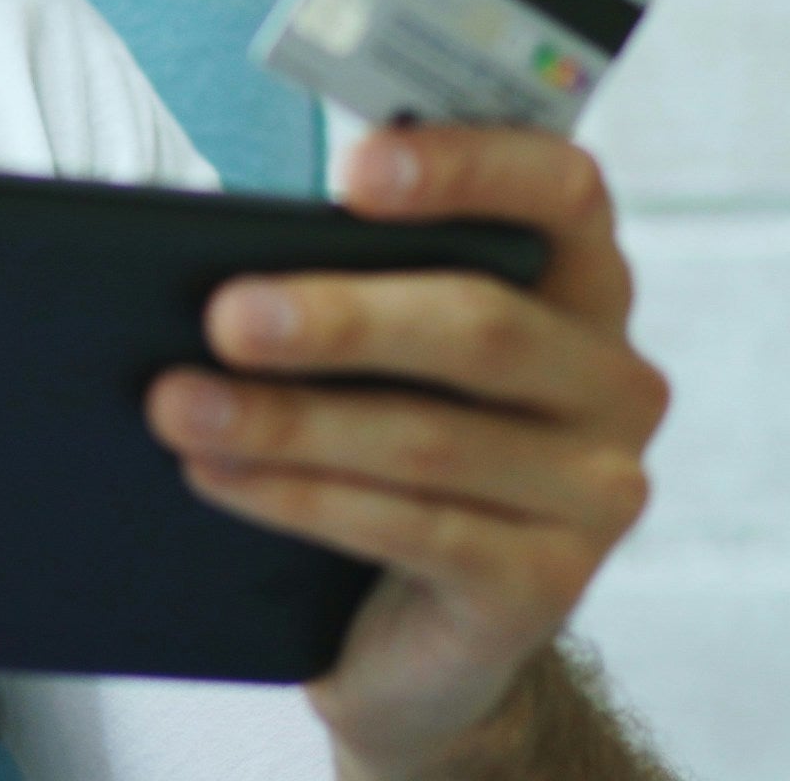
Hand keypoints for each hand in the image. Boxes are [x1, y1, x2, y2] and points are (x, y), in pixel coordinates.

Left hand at [144, 128, 669, 779]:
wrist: (417, 620)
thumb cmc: (380, 428)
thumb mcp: (373, 343)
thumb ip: (341, 277)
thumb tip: (218, 263)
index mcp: (580, 279)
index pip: (561, 189)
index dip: (466, 168)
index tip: (353, 170)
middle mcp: (612, 379)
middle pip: (482, 325)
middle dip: (341, 319)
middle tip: (223, 317)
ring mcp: (595, 489)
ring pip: (431, 439)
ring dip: (287, 420)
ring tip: (177, 405)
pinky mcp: (550, 584)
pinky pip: (416, 531)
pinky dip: (301, 498)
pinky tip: (215, 475)